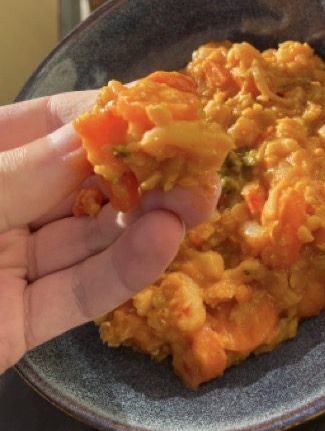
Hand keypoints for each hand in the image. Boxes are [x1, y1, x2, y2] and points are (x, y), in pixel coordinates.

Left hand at [0, 92, 219, 373]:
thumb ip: (23, 169)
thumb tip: (94, 133)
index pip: (52, 125)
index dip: (108, 114)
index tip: (162, 109)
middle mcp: (6, 208)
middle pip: (85, 182)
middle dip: (144, 171)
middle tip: (200, 162)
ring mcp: (16, 265)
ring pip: (93, 237)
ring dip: (148, 218)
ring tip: (199, 200)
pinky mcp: (26, 321)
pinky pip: (81, 293)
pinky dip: (125, 270)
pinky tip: (164, 242)